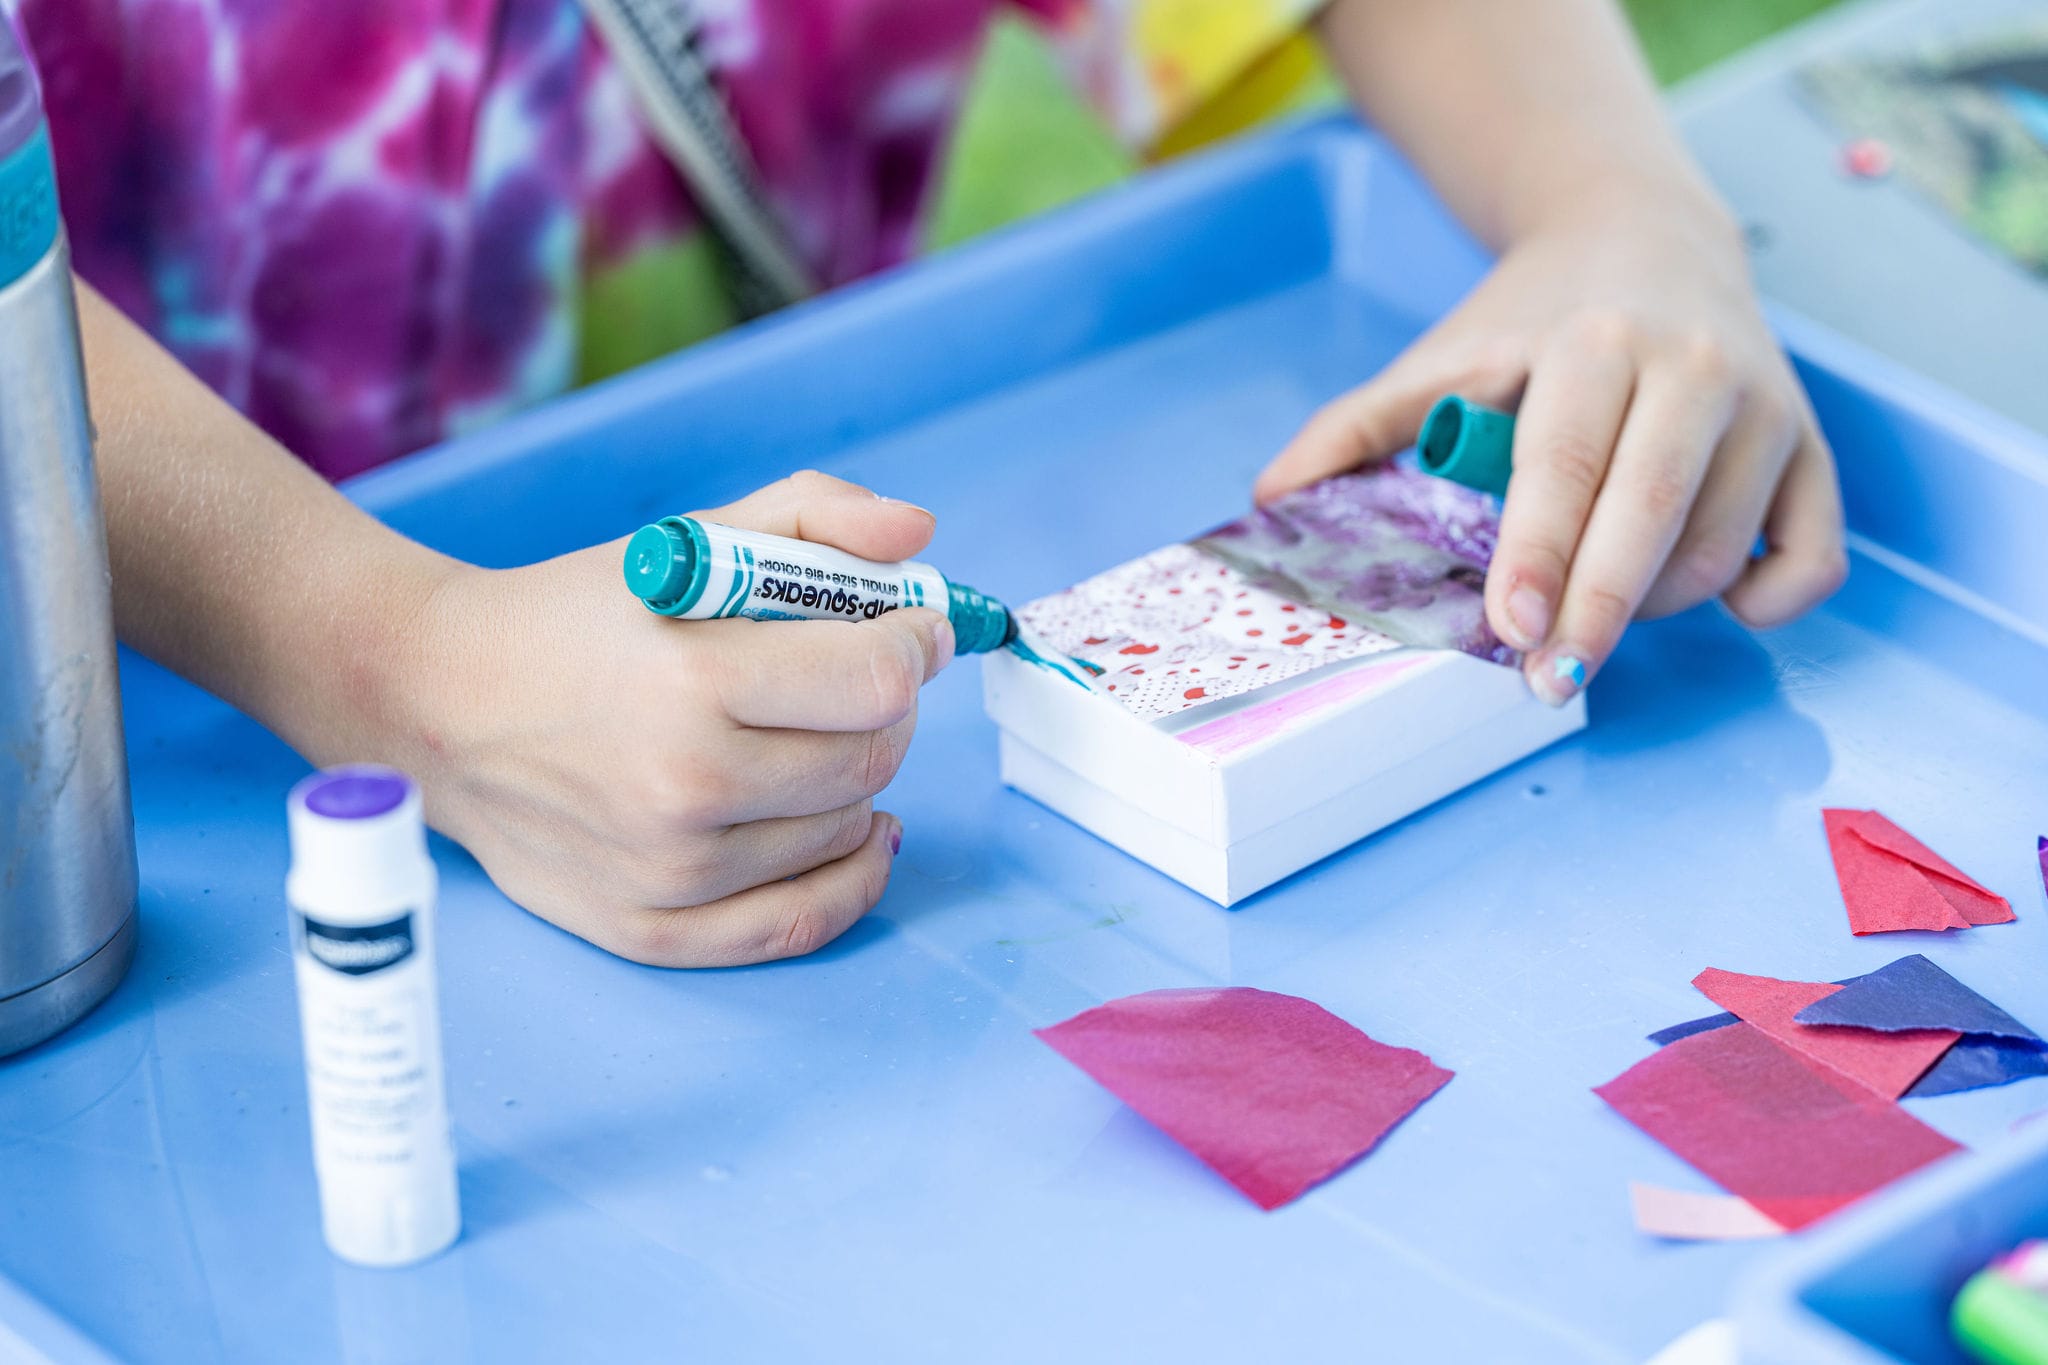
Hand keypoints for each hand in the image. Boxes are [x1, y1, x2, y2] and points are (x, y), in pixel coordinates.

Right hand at [385, 472, 953, 965]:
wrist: (438, 700)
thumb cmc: (573, 617)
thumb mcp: (690, 540)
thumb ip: (812, 516)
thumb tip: (917, 536)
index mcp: (693, 678)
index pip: (877, 681)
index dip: (918, 646)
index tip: (915, 632)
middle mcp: (684, 784)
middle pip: (872, 757)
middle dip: (890, 708)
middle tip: (861, 680)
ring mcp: (668, 870)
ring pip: (846, 830)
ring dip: (860, 779)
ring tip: (818, 737)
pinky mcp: (650, 928)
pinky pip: (800, 924)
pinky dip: (852, 878)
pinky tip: (863, 831)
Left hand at [1255, 190, 1846, 702]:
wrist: (1646, 235)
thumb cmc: (1530, 320)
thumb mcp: (1441, 356)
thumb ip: (1356, 426)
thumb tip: (1267, 500)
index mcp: (1594, 343)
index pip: (1565, 463)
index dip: (1537, 554)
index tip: (1509, 628)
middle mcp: (1695, 367)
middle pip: (1652, 512)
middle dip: (1598, 612)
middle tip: (1548, 679)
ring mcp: (1768, 409)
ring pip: (1718, 548)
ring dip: (1651, 605)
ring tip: (1592, 602)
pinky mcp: (1814, 447)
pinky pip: (1811, 556)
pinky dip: (1767, 598)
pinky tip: (1713, 596)